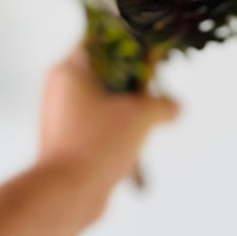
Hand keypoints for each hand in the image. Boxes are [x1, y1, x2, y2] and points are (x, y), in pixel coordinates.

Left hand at [37, 44, 179, 220]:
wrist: (66, 194)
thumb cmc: (97, 144)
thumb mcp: (140, 116)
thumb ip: (162, 104)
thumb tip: (176, 107)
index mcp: (69, 69)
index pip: (100, 40)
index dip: (129, 45)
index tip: (150, 57)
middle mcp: (59, 88)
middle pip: (103, 72)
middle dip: (132, 83)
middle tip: (152, 92)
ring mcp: (60, 116)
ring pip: (101, 101)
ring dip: (125, 110)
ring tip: (145, 122)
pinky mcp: (65, 140)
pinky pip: (96, 125)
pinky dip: (114, 131)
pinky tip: (131, 145)